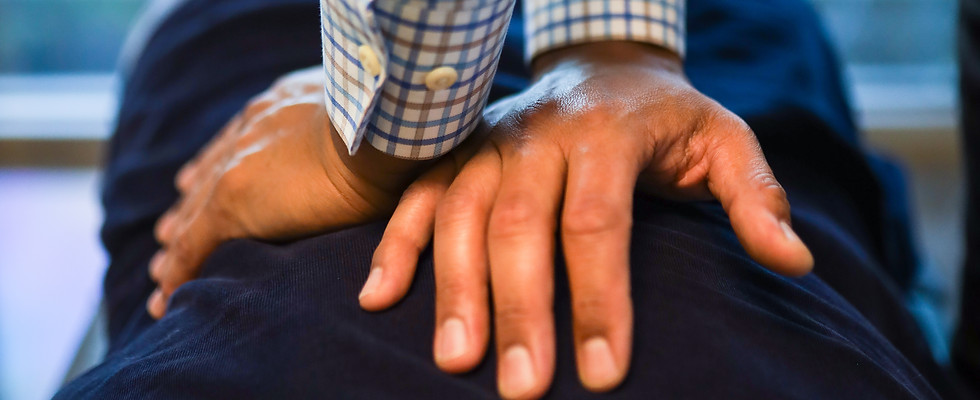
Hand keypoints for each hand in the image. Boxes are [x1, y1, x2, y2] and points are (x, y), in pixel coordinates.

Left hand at [148, 67, 420, 317]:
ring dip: (176, 248)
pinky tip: (164, 302)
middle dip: (188, 206)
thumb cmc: (396, 124)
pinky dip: (177, 275)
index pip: (240, 141)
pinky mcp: (235, 203)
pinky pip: (194, 247)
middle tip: (168, 234)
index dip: (219, 166)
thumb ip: (355, 137)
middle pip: (207, 174)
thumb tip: (369, 155)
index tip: (197, 183)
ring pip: (192, 215)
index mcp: (284, 107)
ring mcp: (241, 165)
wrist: (384, 125)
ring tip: (161, 277)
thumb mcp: (370, 125)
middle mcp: (255, 129)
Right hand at [358, 42, 813, 398]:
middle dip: (520, 310)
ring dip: (452, 288)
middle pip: (518, 226)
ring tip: (456, 361)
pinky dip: (394, 245)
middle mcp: (537, 136)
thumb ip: (755, 196)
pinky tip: (378, 298)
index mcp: (606, 134)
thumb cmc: (667, 117)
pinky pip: (416, 196)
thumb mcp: (724, 139)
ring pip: (458, 214)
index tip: (605, 372)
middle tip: (523, 389)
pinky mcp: (459, 153)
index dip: (601, 299)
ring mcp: (489, 143)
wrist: (603, 63)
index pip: (597, 222)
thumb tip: (794, 263)